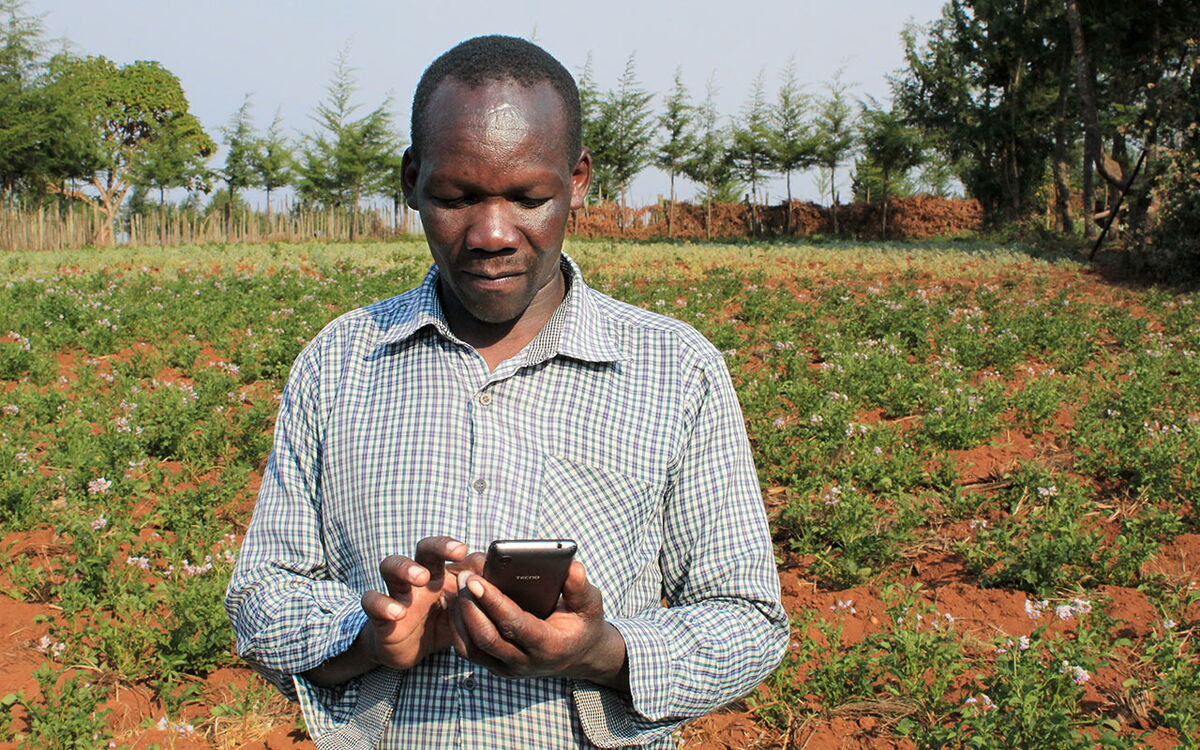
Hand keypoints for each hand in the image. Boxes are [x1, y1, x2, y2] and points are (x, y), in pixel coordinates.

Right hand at [359, 536, 479, 670]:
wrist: (408, 649)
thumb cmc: (441, 622)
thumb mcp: (464, 611)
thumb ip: (479, 595)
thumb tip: (502, 577)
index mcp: (441, 573)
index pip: (452, 551)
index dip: (467, 551)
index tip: (485, 559)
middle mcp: (419, 576)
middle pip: (424, 549)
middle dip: (440, 545)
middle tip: (458, 551)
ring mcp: (397, 592)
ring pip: (391, 565)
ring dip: (406, 567)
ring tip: (420, 577)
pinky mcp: (380, 614)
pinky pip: (372, 601)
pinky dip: (382, 604)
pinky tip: (397, 612)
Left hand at [450, 561, 628, 691]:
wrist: (578, 655)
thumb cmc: (582, 624)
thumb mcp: (590, 605)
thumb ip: (580, 588)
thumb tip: (572, 567)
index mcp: (549, 646)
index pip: (515, 625)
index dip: (494, 602)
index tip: (477, 580)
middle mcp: (525, 662)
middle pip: (487, 638)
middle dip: (471, 606)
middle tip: (463, 577)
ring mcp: (508, 668)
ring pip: (472, 648)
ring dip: (460, 617)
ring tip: (456, 588)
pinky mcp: (496, 666)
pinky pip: (469, 651)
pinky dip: (458, 628)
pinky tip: (455, 604)